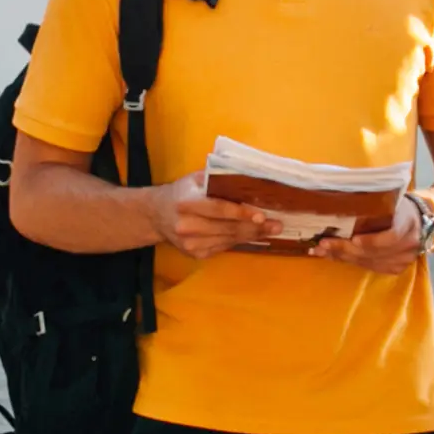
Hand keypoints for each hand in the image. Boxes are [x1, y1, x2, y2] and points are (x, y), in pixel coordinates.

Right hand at [145, 174, 275, 259]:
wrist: (156, 215)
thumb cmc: (182, 192)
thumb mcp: (195, 179)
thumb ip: (218, 180)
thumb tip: (250, 180)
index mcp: (186, 202)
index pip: (218, 209)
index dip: (241, 213)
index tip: (261, 215)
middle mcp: (187, 225)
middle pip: (227, 228)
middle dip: (255, 227)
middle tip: (277, 225)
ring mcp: (190, 243)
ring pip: (228, 240)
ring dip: (251, 236)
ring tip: (271, 230)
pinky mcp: (195, 254)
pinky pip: (223, 247)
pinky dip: (239, 241)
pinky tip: (252, 235)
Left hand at [314, 194, 431, 273]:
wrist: (421, 222)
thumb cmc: (401, 207)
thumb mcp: (393, 200)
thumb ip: (375, 203)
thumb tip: (341, 197)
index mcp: (408, 224)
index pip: (391, 237)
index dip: (372, 241)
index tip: (353, 239)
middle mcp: (407, 246)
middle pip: (373, 252)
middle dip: (345, 249)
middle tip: (323, 244)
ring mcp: (403, 260)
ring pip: (368, 262)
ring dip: (342, 257)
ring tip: (321, 251)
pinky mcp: (395, 269)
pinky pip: (369, 267)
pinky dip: (350, 262)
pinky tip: (334, 256)